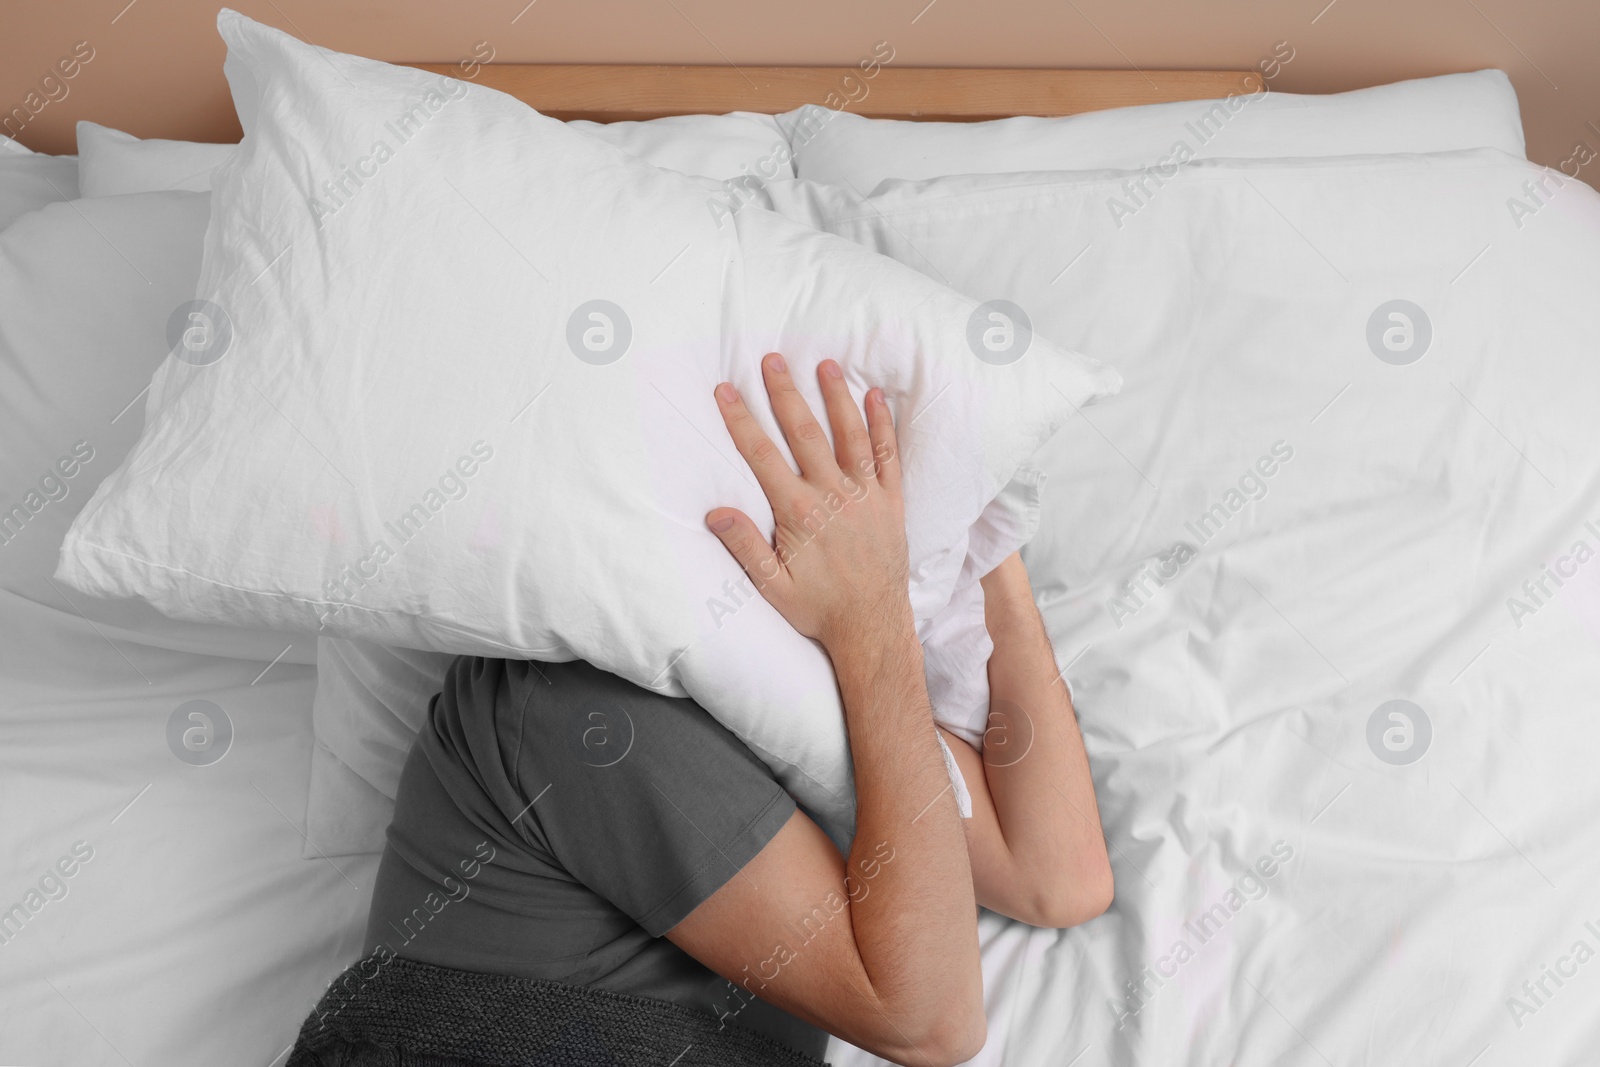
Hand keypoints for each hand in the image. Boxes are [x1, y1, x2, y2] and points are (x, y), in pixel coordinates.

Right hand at [706, 352, 910, 652]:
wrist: (872, 626)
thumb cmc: (818, 609)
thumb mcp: (772, 587)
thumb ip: (744, 547)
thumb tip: (715, 512)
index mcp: (799, 513)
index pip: (763, 456)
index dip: (742, 421)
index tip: (726, 391)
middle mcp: (833, 495)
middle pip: (805, 433)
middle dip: (786, 393)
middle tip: (773, 359)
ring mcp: (866, 496)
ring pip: (850, 435)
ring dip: (837, 398)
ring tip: (826, 364)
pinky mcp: (891, 502)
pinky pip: (888, 456)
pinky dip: (883, 425)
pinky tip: (876, 398)